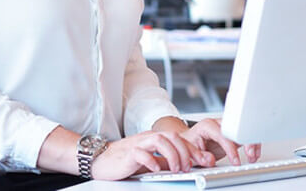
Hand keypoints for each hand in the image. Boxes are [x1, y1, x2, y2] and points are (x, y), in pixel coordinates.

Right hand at [90, 130, 212, 180]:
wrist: (101, 159)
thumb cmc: (126, 160)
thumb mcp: (152, 161)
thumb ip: (168, 162)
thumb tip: (189, 165)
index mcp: (156, 138)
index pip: (179, 139)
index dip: (193, 149)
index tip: (204, 160)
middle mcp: (148, 138)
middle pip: (172, 136)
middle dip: (186, 151)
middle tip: (191, 166)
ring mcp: (138, 143)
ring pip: (159, 140)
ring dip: (172, 155)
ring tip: (177, 168)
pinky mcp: (128, 153)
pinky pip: (141, 153)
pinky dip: (151, 160)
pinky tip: (156, 169)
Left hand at [180, 118, 261, 165]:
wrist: (188, 140)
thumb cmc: (189, 143)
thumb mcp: (190, 150)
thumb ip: (200, 155)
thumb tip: (210, 160)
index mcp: (208, 125)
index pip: (223, 135)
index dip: (230, 148)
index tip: (235, 160)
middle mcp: (218, 124)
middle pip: (237, 127)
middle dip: (246, 140)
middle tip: (250, 154)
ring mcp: (226, 128)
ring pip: (244, 131)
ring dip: (251, 143)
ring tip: (253, 156)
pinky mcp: (232, 135)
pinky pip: (245, 137)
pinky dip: (251, 145)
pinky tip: (253, 154)